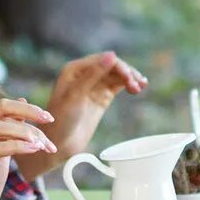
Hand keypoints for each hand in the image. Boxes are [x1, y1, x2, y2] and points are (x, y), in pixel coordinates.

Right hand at [0, 97, 57, 199]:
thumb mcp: (0, 152)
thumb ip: (8, 130)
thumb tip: (21, 103)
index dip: (25, 108)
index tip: (47, 117)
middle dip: (28, 114)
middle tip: (49, 123)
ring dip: (26, 133)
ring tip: (42, 144)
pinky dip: (18, 146)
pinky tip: (33, 149)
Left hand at [37, 51, 146, 170]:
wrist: (59, 143)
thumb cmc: (61, 118)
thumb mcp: (76, 95)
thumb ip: (93, 74)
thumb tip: (112, 55)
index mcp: (75, 69)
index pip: (103, 60)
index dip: (118, 66)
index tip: (129, 78)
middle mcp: (85, 74)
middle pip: (112, 66)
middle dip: (126, 72)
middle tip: (138, 84)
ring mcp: (94, 86)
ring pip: (117, 75)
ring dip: (130, 78)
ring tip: (141, 86)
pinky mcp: (101, 98)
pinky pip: (118, 86)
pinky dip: (128, 85)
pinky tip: (138, 87)